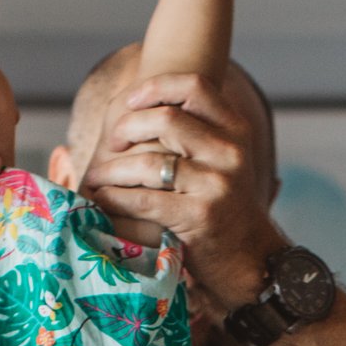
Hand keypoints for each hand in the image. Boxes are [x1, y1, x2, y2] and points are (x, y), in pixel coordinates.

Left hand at [78, 72, 285, 311]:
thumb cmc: (224, 205)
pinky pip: (142, 200)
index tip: (130, 100)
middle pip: (166, 118)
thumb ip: (197, 131)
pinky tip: (103, 201)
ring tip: (97, 178)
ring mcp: (216, 185)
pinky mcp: (199, 217)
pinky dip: (114, 199)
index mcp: (236, 131)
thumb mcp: (223, 160)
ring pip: (149, 162)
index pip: (194, 87)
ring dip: (112, 170)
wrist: (248, 258)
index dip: (157, 87)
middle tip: (111, 144)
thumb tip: (140, 103)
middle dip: (126, 128)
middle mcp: (230, 154)